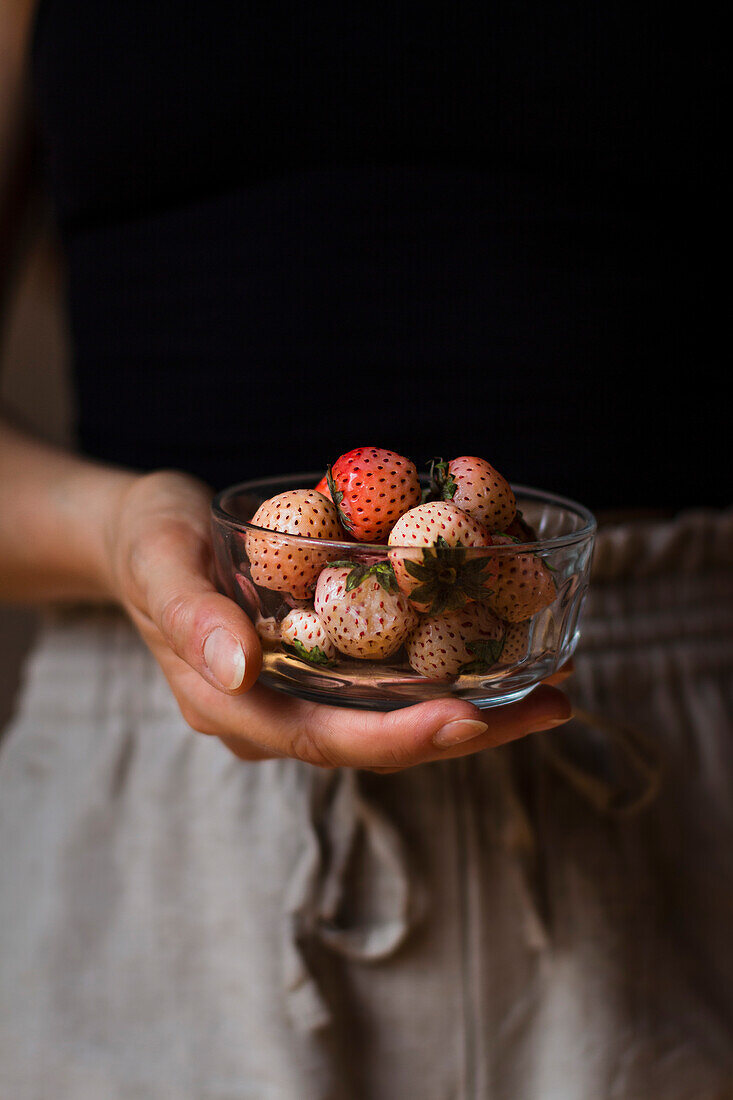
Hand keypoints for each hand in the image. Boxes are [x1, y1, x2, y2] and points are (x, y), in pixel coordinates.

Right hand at [106, 471, 571, 769]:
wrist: (140, 535)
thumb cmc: (148, 541)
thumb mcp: (159, 563)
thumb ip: (192, 618)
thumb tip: (240, 673)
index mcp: (232, 705)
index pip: (325, 741)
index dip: (400, 738)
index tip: (471, 720)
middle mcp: (274, 714)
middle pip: (379, 741)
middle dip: (467, 732)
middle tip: (553, 704)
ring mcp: (300, 694)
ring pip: (393, 718)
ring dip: (475, 710)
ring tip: (552, 687)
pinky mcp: (320, 666)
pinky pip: (388, 682)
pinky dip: (444, 671)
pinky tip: (499, 651)